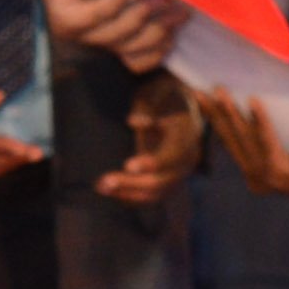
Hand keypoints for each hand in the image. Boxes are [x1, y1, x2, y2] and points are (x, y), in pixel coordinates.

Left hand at [0, 0, 184, 72]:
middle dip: (162, 31)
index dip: (160, 51)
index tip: (181, 31)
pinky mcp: (64, 19)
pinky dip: (120, 2)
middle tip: (184, 12)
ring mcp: (74, 33)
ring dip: (146, 17)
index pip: (135, 62)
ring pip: (119, 36)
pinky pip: (100, 16)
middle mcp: (88, 41)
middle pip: (133, 50)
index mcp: (104, 36)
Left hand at [96, 78, 203, 204]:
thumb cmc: (164, 95)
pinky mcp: (168, 180)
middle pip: (162, 180)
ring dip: (128, 193)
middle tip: (104, 181)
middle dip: (132, 183)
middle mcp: (187, 158)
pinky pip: (151, 196)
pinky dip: (131, 197)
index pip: (173, 155)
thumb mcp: (157, 91)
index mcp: (187, 134)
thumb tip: (134, 122)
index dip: (152, 163)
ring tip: (101, 187)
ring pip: (155, 192)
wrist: (180, 106)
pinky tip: (110, 192)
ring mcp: (179, 172)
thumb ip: (148, 105)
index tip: (128, 165)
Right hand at [199, 91, 288, 210]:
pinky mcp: (283, 174)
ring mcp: (268, 178)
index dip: (214, 118)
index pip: (230, 140)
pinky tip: (253, 102)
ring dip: (232, 113)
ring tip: (221, 91)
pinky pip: (269, 142)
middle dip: (214, 113)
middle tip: (199, 91)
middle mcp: (256, 178)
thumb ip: (274, 130)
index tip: (200, 97)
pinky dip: (261, 121)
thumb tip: (258, 92)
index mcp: (255, 171)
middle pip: (232, 139)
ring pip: (246, 139)